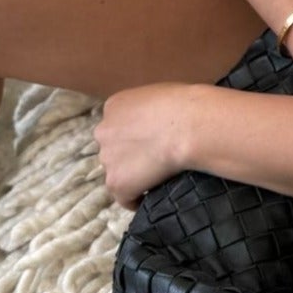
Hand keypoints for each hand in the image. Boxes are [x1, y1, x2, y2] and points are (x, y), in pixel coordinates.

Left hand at [93, 82, 195, 210]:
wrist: (188, 127)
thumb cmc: (184, 105)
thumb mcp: (159, 94)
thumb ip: (147, 107)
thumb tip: (157, 119)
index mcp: (114, 106)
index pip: (116, 126)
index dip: (133, 135)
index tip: (149, 141)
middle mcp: (103, 131)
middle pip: (112, 148)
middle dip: (128, 155)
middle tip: (153, 159)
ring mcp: (108, 159)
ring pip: (117, 172)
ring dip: (132, 175)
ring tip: (156, 178)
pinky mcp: (117, 184)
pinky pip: (125, 197)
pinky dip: (137, 199)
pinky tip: (151, 196)